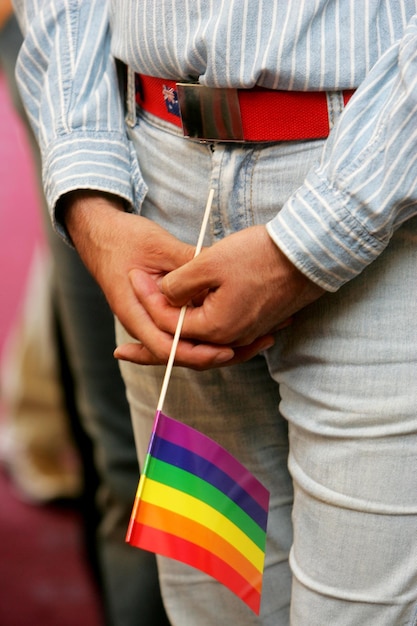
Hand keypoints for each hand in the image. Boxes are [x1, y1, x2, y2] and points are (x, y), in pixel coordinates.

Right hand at [60, 191, 237, 367]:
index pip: (166, 348)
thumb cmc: (123, 238)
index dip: (197, 354)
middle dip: (216, 355)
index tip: (226, 351)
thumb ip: (188, 263)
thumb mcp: (159, 246)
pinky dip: (209, 331)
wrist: (100, 233)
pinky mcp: (161, 312)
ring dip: (217, 345)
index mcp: (134, 312)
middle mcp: (142, 323)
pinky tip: (238, 331)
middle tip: (253, 346)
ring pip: (185, 345)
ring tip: (256, 341)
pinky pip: (185, 330)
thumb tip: (222, 273)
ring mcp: (151, 320)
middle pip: (180, 354)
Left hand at [126, 225, 324, 366]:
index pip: (169, 324)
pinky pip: (222, 334)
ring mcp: (247, 331)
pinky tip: (191, 323)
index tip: (134, 277)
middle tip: (123, 353)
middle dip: (152, 347)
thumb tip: (162, 294)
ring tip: (149, 346)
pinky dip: (201, 334)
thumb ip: (178, 284)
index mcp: (216, 327)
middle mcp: (231, 337)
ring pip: (202, 343)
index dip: (148, 302)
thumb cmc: (260, 255)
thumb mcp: (208, 263)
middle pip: (183, 348)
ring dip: (177, 342)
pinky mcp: (257, 321)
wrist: (308, 253)